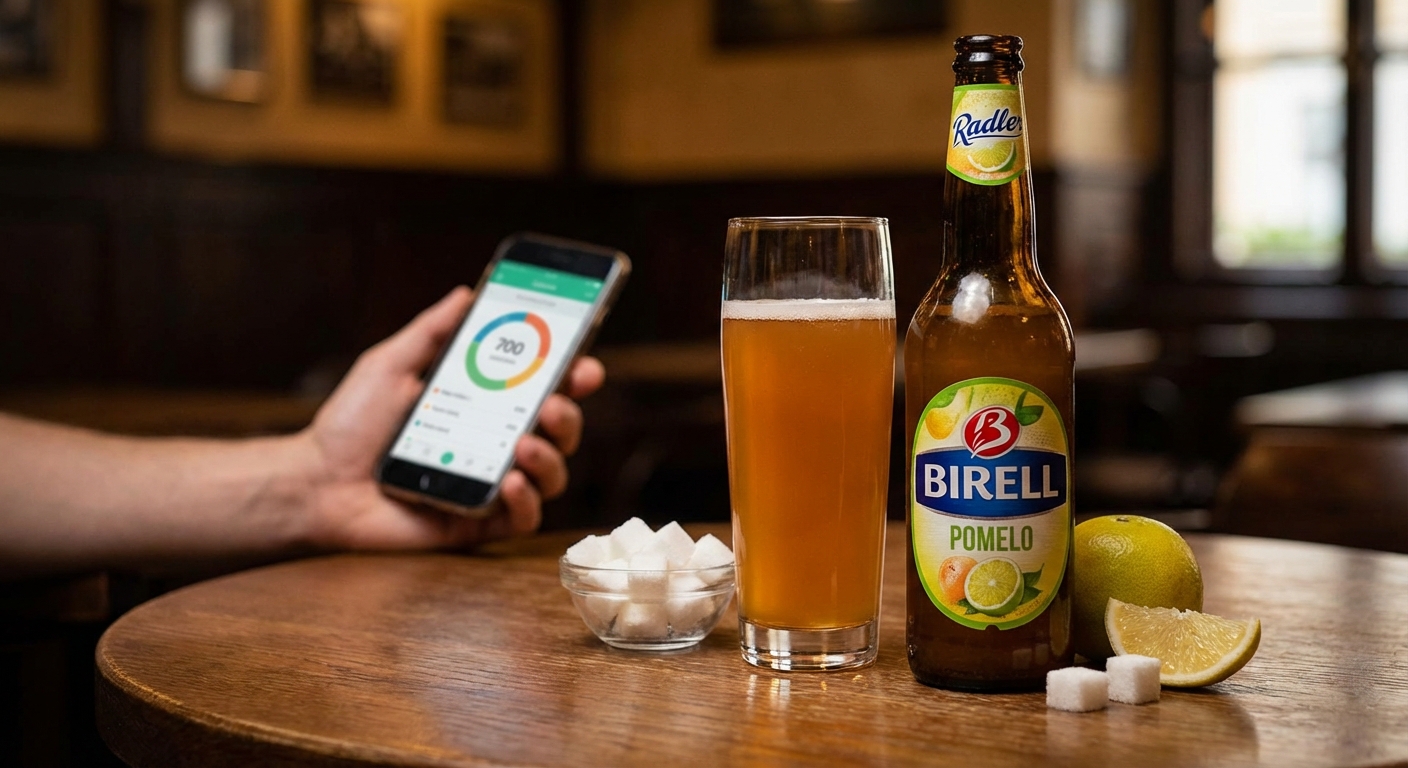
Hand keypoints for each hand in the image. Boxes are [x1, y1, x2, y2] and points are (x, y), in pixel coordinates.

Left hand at [298, 286, 605, 549]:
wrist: (315, 481)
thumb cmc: (350, 425)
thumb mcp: (390, 365)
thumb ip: (431, 332)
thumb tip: (466, 293)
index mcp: (485, 405)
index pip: (544, 387)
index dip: (572, 376)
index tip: (583, 362)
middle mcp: (497, 444)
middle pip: (560, 430)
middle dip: (569, 414)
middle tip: (552, 403)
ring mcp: (491, 485)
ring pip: (553, 475)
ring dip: (551, 456)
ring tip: (525, 443)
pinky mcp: (479, 523)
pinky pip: (524, 518)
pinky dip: (528, 500)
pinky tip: (511, 481)